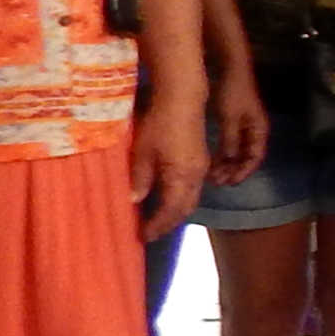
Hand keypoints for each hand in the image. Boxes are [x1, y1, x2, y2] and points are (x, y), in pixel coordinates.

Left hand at [132, 103, 207, 242]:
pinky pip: (193, 188)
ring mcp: (201, 168)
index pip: (171, 211)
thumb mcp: (142, 152)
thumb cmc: (160, 124)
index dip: (157, 225)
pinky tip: (168, 196)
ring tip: (158, 219)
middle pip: (185, 209)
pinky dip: (181, 199)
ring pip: (192, 199)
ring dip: (176, 212)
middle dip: (169, 223)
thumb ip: (140, 178)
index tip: (143, 236)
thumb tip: (134, 200)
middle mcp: (196, 177)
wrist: (182, 99)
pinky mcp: (200, 160)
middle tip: (151, 232)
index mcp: (181, 177)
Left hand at [208, 72, 269, 189]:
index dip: (243, 171)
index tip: (229, 182)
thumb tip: (228, 161)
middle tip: (217, 182)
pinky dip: (223, 153)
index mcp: (259, 131)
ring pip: (238, 152)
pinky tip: (213, 160)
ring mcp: (245, 127)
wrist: (230, 69)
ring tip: (212, 175)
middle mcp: (255, 131)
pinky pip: (231, 143)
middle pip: (247, 157)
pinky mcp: (235, 122)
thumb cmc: (232, 92)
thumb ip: (230, 140)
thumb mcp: (230, 117)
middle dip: (233, 171)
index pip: (255, 157)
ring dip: (227, 164)